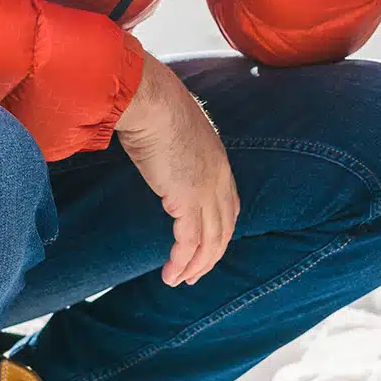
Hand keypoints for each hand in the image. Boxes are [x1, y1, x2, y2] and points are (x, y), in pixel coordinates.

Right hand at [115, 50, 239, 286]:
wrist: (150, 99)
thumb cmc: (152, 103)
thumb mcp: (171, 125)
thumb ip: (171, 141)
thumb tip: (153, 140)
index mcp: (218, 159)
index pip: (229, 203)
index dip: (220, 228)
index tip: (207, 245)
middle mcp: (220, 178)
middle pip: (224, 227)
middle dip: (211, 255)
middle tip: (195, 273)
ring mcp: (207, 190)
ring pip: (210, 241)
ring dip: (196, 265)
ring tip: (179, 280)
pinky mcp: (188, 201)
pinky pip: (189, 242)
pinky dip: (182, 262)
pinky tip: (171, 275)